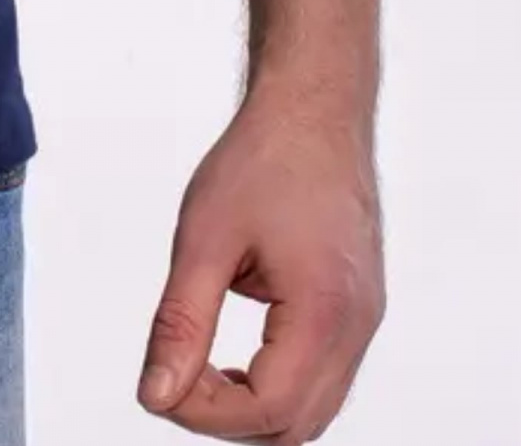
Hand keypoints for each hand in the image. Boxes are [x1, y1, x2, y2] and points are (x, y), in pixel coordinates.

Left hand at [136, 93, 385, 438]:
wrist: (314, 107)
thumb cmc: (265, 157)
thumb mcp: (203, 237)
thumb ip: (180, 323)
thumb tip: (155, 394)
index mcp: (324, 311)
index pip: (267, 409)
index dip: (205, 413)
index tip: (159, 386)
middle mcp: (357, 326)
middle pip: (296, 425)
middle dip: (229, 418)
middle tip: (176, 381)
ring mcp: (365, 320)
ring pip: (315, 409)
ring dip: (255, 406)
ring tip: (201, 371)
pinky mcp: (359, 309)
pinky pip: (324, 376)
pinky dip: (278, 383)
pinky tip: (236, 357)